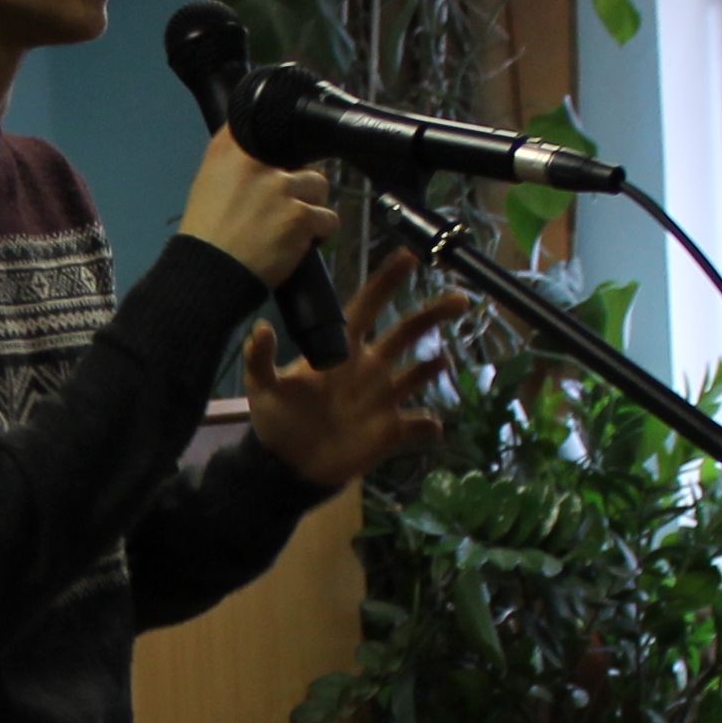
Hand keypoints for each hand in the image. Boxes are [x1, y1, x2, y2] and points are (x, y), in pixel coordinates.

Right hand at [178, 122, 336, 288]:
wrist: (209, 272)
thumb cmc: (206, 232)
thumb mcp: (210, 181)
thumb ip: (237, 159)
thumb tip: (270, 150)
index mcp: (229, 148)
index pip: (267, 127)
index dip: (282, 147)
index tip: (283, 162)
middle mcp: (257, 161)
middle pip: (300, 159)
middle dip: (297, 183)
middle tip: (282, 207)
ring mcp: (281, 187)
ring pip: (318, 186)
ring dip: (311, 206)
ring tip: (293, 225)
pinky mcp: (300, 215)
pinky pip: (328, 218)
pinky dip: (319, 232)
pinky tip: (302, 241)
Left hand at [243, 256, 462, 488]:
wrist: (286, 467)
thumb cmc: (277, 421)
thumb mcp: (262, 388)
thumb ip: (261, 358)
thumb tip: (260, 328)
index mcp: (342, 350)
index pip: (369, 306)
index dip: (388, 281)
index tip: (409, 255)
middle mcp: (369, 367)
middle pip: (407, 332)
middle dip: (433, 314)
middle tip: (461, 299)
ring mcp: (382, 398)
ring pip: (419, 374)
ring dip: (433, 365)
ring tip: (441, 359)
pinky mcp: (390, 431)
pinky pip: (418, 426)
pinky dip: (429, 425)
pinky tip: (433, 426)